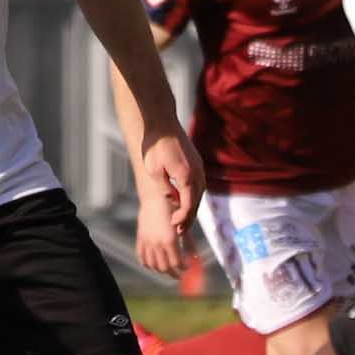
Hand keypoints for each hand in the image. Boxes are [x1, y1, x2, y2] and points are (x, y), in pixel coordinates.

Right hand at [134, 194, 184, 278]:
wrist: (155, 197)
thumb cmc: (174, 208)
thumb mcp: (184, 226)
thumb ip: (189, 243)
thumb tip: (196, 258)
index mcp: (170, 241)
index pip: (176, 264)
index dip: (183, 268)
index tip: (188, 268)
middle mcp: (157, 243)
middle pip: (164, 268)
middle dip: (173, 273)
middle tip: (179, 274)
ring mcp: (147, 242)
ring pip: (153, 265)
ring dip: (161, 270)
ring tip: (168, 270)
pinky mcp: (141, 238)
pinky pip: (142, 257)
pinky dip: (148, 264)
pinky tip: (154, 264)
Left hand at [136, 125, 201, 246]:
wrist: (162, 123)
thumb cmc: (155, 145)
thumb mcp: (154, 170)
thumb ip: (164, 188)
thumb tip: (172, 200)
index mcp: (187, 176)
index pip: (188, 205)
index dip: (182, 218)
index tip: (174, 227)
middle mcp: (197, 173)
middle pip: (196, 202)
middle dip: (188, 218)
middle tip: (179, 231)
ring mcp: (199, 168)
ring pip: (199, 194)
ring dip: (192, 208)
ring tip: (182, 221)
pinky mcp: (197, 164)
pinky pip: (198, 185)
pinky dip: (193, 197)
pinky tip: (185, 202)